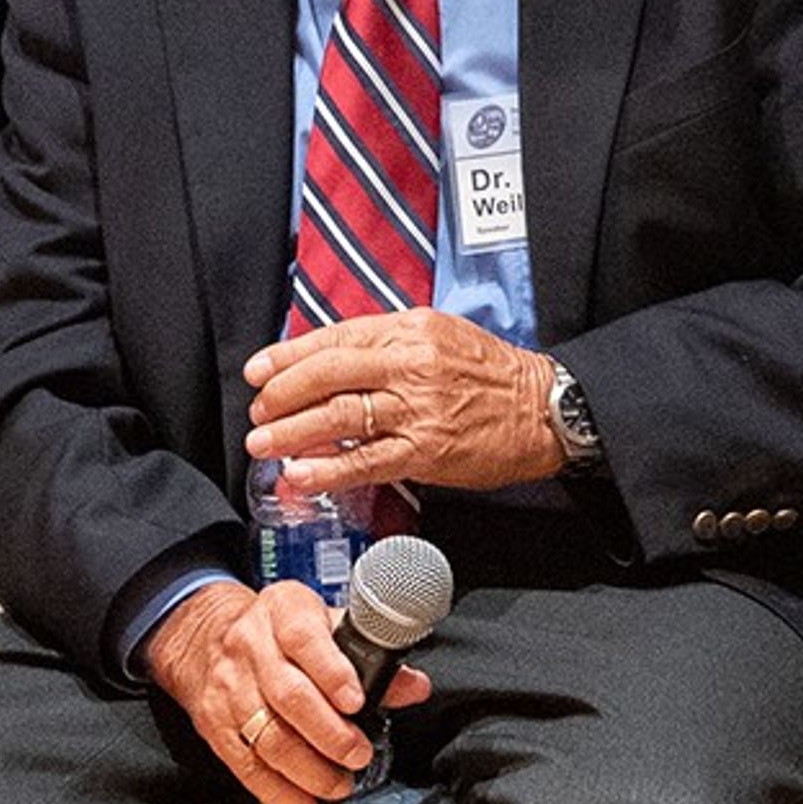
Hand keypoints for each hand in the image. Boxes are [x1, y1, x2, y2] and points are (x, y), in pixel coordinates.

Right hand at [142, 575, 430, 803]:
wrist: (207, 638)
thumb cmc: (280, 627)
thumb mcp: (323, 620)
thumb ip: (369, 651)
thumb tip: (414, 687)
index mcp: (284, 611)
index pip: (306, 640)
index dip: (333, 673)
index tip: (357, 702)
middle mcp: (251, 649)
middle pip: (288, 697)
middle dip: (328, 733)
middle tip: (358, 754)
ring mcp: (229, 690)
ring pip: (266, 737)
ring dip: (306, 770)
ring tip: (337, 784)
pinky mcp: (216, 728)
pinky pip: (246, 766)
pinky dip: (276, 793)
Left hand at [247, 308, 563, 495]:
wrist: (543, 408)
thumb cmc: (491, 374)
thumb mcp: (441, 336)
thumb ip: (388, 344)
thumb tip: (328, 362)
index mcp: (413, 328)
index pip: (337, 337)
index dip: (289, 356)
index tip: (258, 371)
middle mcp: (413, 362)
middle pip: (329, 373)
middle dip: (282, 395)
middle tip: (258, 413)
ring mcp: (418, 407)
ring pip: (338, 416)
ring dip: (291, 432)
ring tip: (263, 445)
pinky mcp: (425, 449)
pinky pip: (364, 460)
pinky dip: (325, 469)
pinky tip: (299, 475)